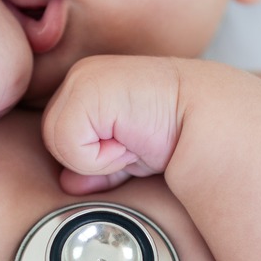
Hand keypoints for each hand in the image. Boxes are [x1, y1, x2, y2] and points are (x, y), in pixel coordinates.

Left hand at [42, 55, 183, 193]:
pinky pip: (67, 142)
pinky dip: (98, 156)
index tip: (128, 146)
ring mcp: (81, 79)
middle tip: (130, 145)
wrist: (208, 119)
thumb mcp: (128, 154)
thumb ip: (96, 165)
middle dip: (90, 156)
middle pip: (51, 139)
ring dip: (95, 157)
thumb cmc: (173, 134)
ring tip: (131, 141)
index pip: (60, 135)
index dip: (91, 155)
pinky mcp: (85, 90)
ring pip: (55, 141)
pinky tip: (129, 140)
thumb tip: (67, 184)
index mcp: (87, 85)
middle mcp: (80, 76)